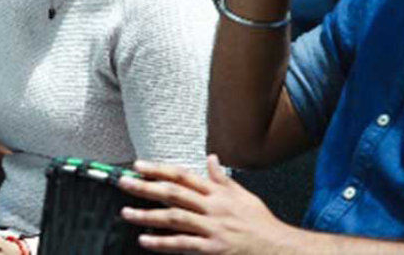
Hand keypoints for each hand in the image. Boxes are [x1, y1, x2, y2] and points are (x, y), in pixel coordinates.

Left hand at [119, 155, 294, 253]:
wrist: (279, 247)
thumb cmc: (260, 223)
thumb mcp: (243, 195)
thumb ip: (222, 178)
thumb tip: (210, 159)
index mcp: (218, 192)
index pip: (183, 176)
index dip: (159, 170)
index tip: (139, 166)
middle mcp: (213, 207)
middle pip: (174, 193)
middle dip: (146, 187)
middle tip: (124, 184)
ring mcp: (212, 228)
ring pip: (175, 217)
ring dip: (148, 215)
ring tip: (127, 213)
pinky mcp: (213, 248)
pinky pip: (184, 244)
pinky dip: (163, 242)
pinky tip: (145, 240)